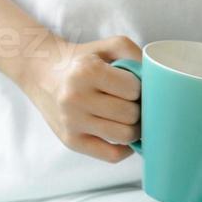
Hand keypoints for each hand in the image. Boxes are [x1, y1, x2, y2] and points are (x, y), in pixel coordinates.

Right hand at [20, 35, 142, 162]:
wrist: (42, 71)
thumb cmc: (83, 59)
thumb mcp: (109, 46)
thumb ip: (137, 55)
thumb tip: (159, 81)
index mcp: (86, 72)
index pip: (133, 89)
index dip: (139, 87)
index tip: (132, 84)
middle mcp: (75, 98)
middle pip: (130, 114)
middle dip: (138, 108)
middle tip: (132, 101)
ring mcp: (71, 122)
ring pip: (124, 136)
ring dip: (134, 128)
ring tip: (130, 116)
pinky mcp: (71, 141)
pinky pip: (111, 155)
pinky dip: (125, 149)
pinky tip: (124, 136)